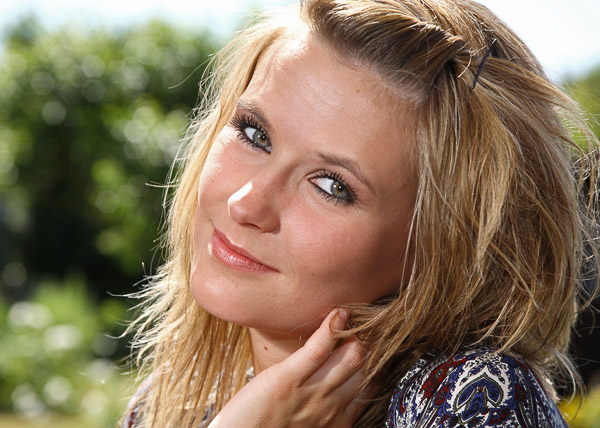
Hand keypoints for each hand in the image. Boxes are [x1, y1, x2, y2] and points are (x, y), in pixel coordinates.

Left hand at [208, 309, 368, 427]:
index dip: (375, 362)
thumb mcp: (307, 426)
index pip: (371, 385)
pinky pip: (318, 349)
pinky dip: (332, 327)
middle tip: (367, 323)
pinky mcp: (286, 379)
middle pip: (366, 367)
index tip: (373, 345)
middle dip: (371, 344)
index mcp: (339, 420)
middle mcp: (331, 407)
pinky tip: (339, 313)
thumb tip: (333, 380)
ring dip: (356, 333)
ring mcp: (311, 393)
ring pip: (352, 357)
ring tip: (354, 316)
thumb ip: (324, 407)